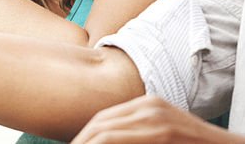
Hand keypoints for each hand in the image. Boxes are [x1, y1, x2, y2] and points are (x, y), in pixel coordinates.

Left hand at [72, 96, 233, 143]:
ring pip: (105, 133)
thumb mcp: (163, 136)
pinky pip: (118, 140)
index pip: (103, 119)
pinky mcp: (162, 132)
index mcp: (147, 105)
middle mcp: (149, 106)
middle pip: (100, 124)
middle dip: (81, 143)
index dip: (84, 137)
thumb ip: (139, 137)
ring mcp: (156, 117)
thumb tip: (105, 141)